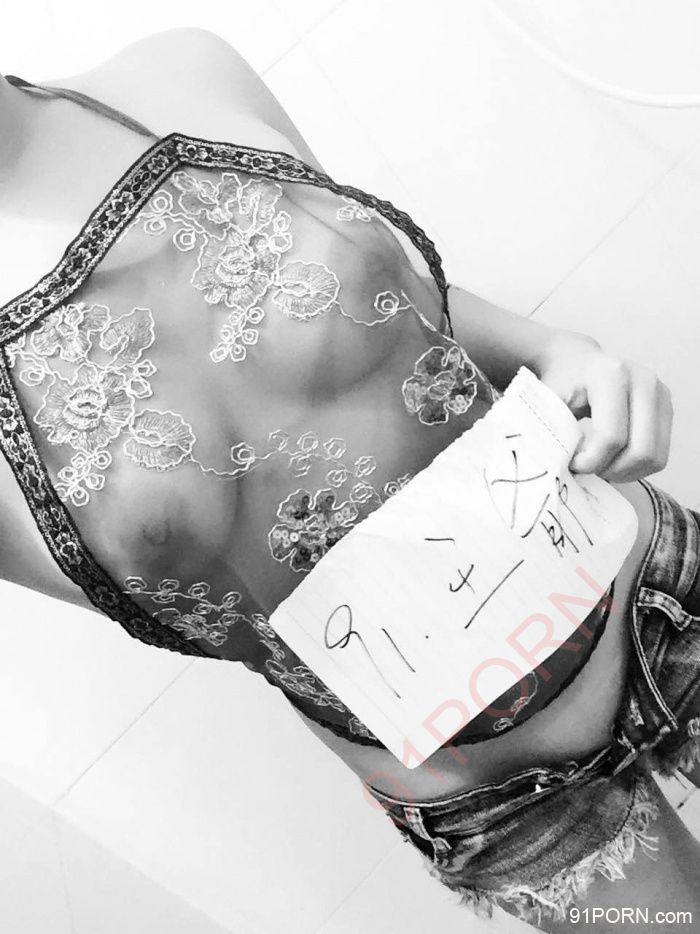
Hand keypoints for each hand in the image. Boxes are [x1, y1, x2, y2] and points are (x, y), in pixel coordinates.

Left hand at [535, 331, 672, 481]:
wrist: (576, 362)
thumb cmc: (560, 383)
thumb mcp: (547, 403)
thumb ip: (552, 432)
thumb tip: (558, 468)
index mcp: (611, 375)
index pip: (610, 437)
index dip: (589, 461)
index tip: (570, 463)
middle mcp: (643, 380)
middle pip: (639, 451)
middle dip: (610, 470)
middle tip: (586, 469)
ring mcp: (660, 393)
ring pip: (653, 457)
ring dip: (624, 472)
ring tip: (599, 465)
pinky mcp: (666, 408)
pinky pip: (659, 455)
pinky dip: (635, 468)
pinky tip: (613, 460)